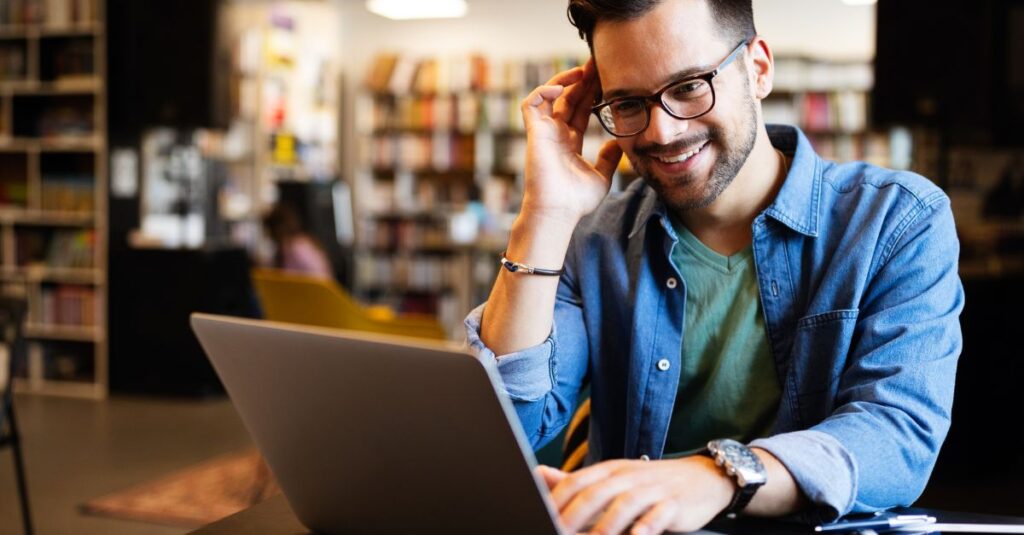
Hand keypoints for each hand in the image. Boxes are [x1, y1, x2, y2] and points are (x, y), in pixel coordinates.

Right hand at [520, 58, 622, 223]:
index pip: (580, 110)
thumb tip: (616, 144)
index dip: (591, 93)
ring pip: (549, 96)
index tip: (607, 80)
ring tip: (582, 70)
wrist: (558, 211)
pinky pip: (531, 104)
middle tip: (598, 63)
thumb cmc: (576, 200)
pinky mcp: (533, 133)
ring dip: (564, 80)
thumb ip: (607, 158)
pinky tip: (561, 88)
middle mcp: (555, 134)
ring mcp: (543, 132)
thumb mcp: (601, 177)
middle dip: (582, 80)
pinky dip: (543, 91)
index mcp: (569, 142)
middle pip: (568, 98)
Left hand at [538, 457, 734, 534]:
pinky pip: (657, 515)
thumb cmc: (649, 484)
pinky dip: (645, 526)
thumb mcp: (613, 478)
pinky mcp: (674, 503)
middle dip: (573, 516)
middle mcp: (628, 476)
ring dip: (605, 526)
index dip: (557, 500)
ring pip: (624, 505)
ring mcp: (652, 488)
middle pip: (595, 493)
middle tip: (558, 531)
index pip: (577, 481)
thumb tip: (539, 475)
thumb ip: (577, 482)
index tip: (541, 516)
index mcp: (609, 469)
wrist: (703, 477)